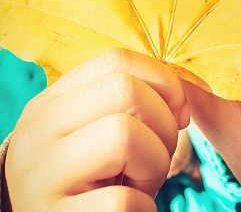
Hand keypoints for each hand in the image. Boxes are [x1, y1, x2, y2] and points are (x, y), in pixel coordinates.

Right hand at [5, 48, 189, 210]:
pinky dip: (143, 207)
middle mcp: (36, 132)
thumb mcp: (97, 132)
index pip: (116, 61)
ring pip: (124, 135)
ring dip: (155, 166)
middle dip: (164, 126)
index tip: (180, 115)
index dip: (165, 82)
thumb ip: (129, 102)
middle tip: (157, 158)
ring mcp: (39, 176)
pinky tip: (132, 210)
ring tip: (140, 186)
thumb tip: (186, 95)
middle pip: (126, 91)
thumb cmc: (92, 180)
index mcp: (51, 104)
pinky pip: (122, 200)